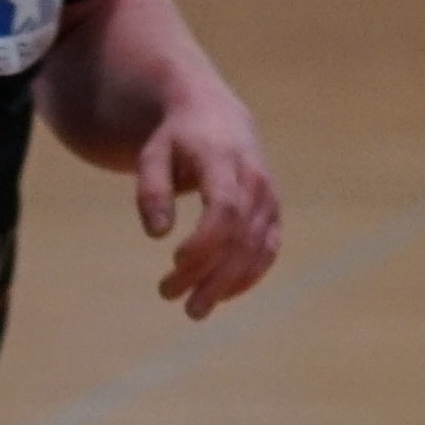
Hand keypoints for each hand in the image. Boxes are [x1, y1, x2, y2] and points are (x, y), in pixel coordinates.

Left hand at [131, 92, 281, 316]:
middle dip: (207, 272)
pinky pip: (267, 250)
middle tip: (169, 296)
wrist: (216, 115)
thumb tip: (157, 234)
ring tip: (193, 309)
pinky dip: (247, 277)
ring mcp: (268, 198)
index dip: (205, 241)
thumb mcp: (152, 154)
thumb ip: (151, 190)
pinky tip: (221, 295)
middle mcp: (254, 180)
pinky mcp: (272, 213)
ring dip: (226, 284)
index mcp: (224, 161)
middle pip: (238, 236)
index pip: (225, 209)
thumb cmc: (176, 139)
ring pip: (255, 249)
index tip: (174, 262)